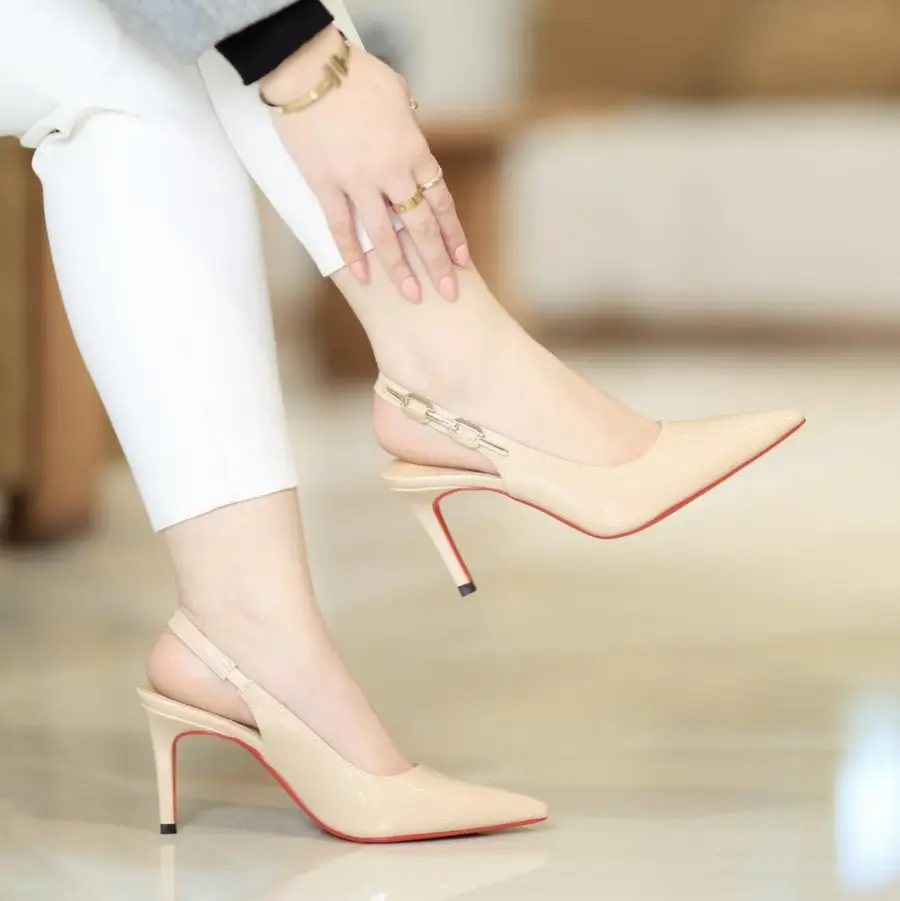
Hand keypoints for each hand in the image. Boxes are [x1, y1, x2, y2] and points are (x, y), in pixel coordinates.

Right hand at [259, 26, 469, 301]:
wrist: (309, 66)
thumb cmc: (355, 73)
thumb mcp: (397, 93)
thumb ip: (408, 123)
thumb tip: (411, 133)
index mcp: (413, 150)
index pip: (440, 201)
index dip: (452, 233)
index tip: (462, 260)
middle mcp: (391, 172)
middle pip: (420, 226)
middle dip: (437, 262)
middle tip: (448, 292)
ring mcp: (357, 182)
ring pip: (384, 236)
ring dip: (401, 270)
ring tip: (413, 296)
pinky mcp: (325, 184)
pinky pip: (341, 227)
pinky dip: (351, 255)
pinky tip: (364, 278)